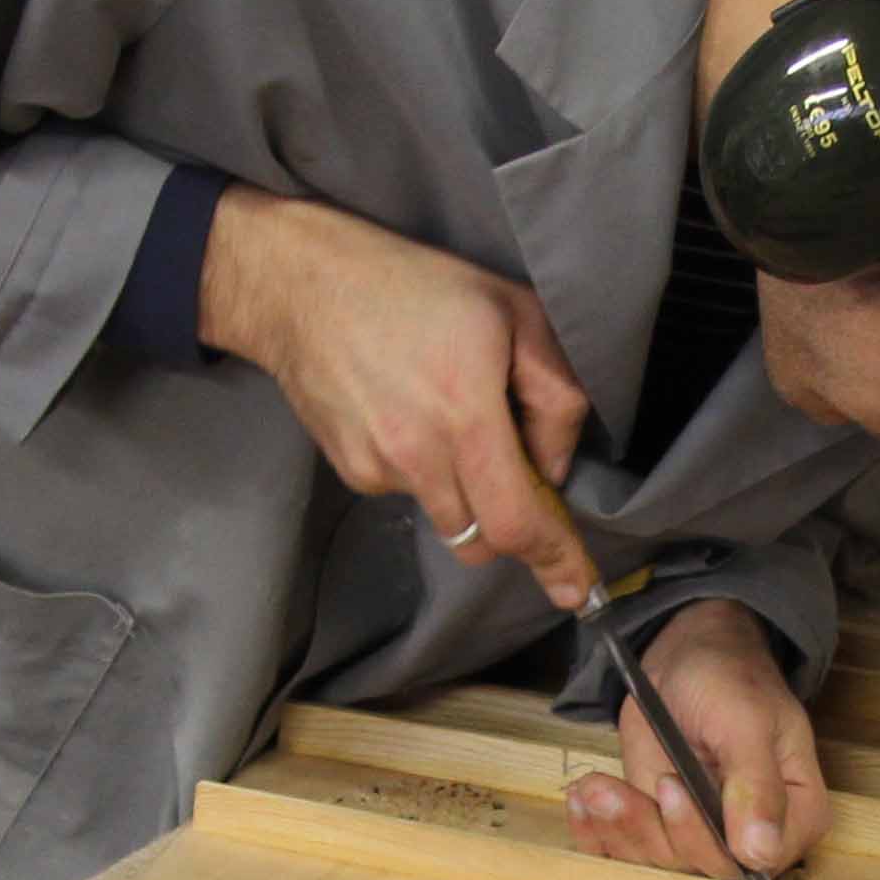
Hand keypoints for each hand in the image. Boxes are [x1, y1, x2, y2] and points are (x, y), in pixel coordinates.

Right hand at [197, 190, 598, 609]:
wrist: (304, 287)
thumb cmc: (418, 288)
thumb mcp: (515, 311)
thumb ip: (555, 394)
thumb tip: (554, 467)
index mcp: (465, 412)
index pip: (515, 520)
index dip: (553, 560)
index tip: (576, 592)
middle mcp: (417, 453)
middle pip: (482, 539)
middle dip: (512, 524)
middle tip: (523, 476)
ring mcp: (377, 468)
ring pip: (447, 516)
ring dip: (466, 488)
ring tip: (451, 415)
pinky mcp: (352, 472)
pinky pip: (409, 494)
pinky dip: (425, 469)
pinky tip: (411, 413)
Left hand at [570, 603, 829, 879]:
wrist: (690, 658)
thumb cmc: (732, 678)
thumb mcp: (746, 721)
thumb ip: (756, 786)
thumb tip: (760, 852)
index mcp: (794, 816)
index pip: (754, 862)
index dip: (707, 840)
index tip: (669, 786)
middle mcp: (748, 837)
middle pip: (700, 867)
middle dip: (651, 830)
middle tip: (613, 790)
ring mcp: (699, 834)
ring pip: (657, 862)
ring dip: (619, 826)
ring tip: (594, 787)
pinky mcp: (656, 827)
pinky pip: (626, 851)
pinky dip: (597, 833)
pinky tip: (583, 800)